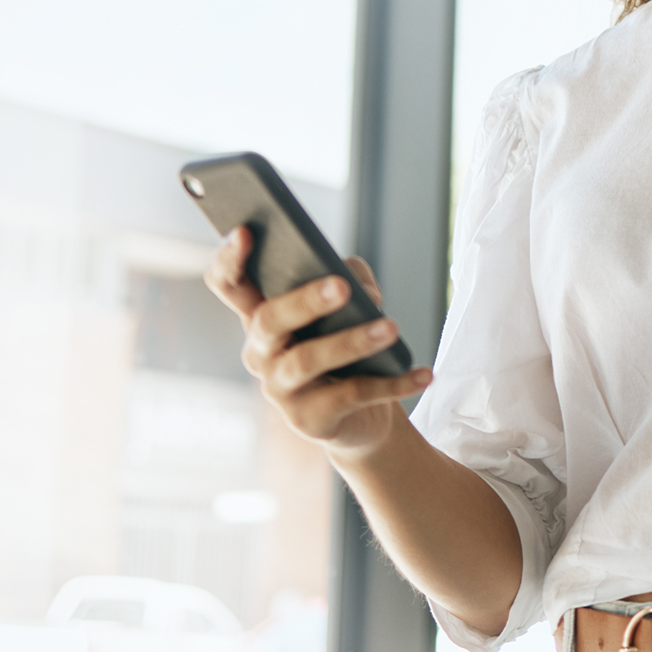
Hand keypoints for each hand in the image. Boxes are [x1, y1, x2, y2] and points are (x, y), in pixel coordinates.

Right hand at [206, 227, 431, 458]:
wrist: (361, 418)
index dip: (228, 258)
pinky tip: (423, 374)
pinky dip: (392, 384)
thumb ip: (351, 280)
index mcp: (261, 316)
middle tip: (342, 286)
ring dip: (351, 342)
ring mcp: (279, 390)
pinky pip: (350, 396)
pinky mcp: (308, 420)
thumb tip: (359, 287)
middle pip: (268, 320)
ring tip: (390, 328)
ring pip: (306, 360)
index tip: (245, 231)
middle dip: (304, 300)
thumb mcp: (349, 308)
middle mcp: (260, 353)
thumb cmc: (347, 351)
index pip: (228, 284)